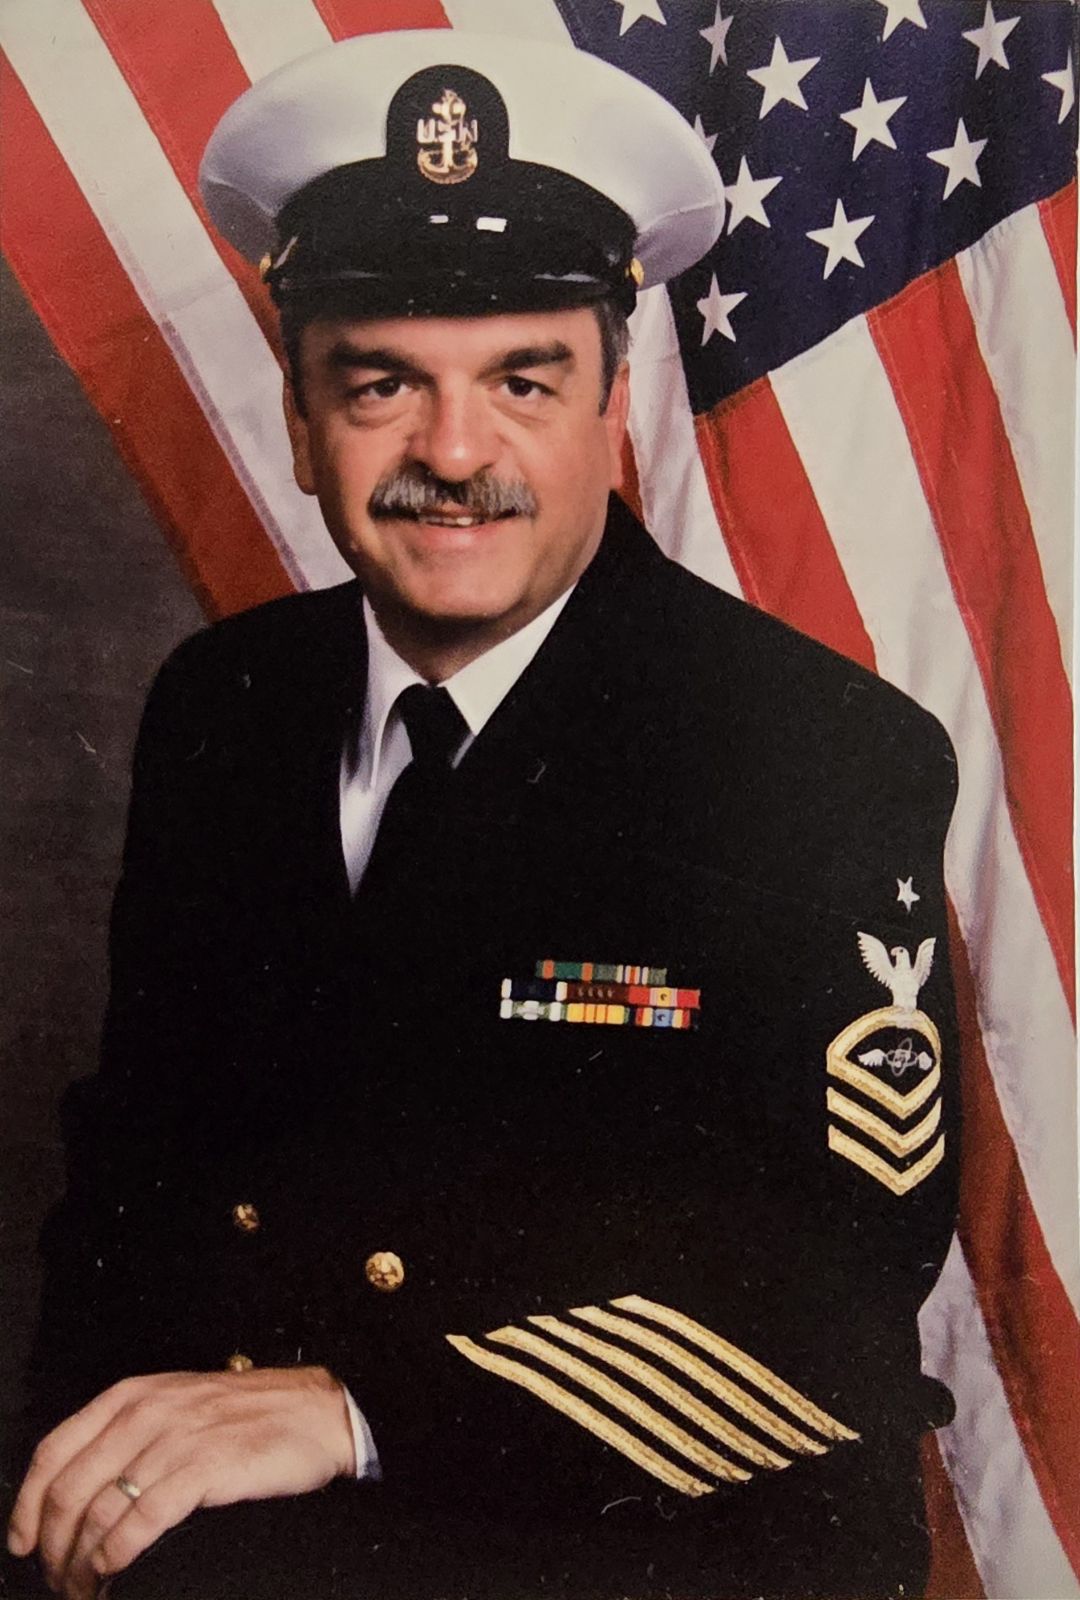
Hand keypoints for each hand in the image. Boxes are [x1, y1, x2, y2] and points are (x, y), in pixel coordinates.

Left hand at [6, 1366, 355, 1598]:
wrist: (315, 1413)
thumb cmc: (246, 1416)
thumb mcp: (177, 1407)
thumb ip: (129, 1436)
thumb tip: (79, 1492)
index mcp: (132, 1396)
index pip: (55, 1450)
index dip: (27, 1504)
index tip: (21, 1543)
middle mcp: (146, 1413)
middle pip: (69, 1489)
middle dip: (54, 1547)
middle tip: (58, 1581)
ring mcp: (176, 1439)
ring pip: (100, 1511)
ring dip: (82, 1563)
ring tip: (85, 1590)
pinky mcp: (204, 1468)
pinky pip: (141, 1520)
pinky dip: (117, 1555)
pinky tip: (114, 1572)